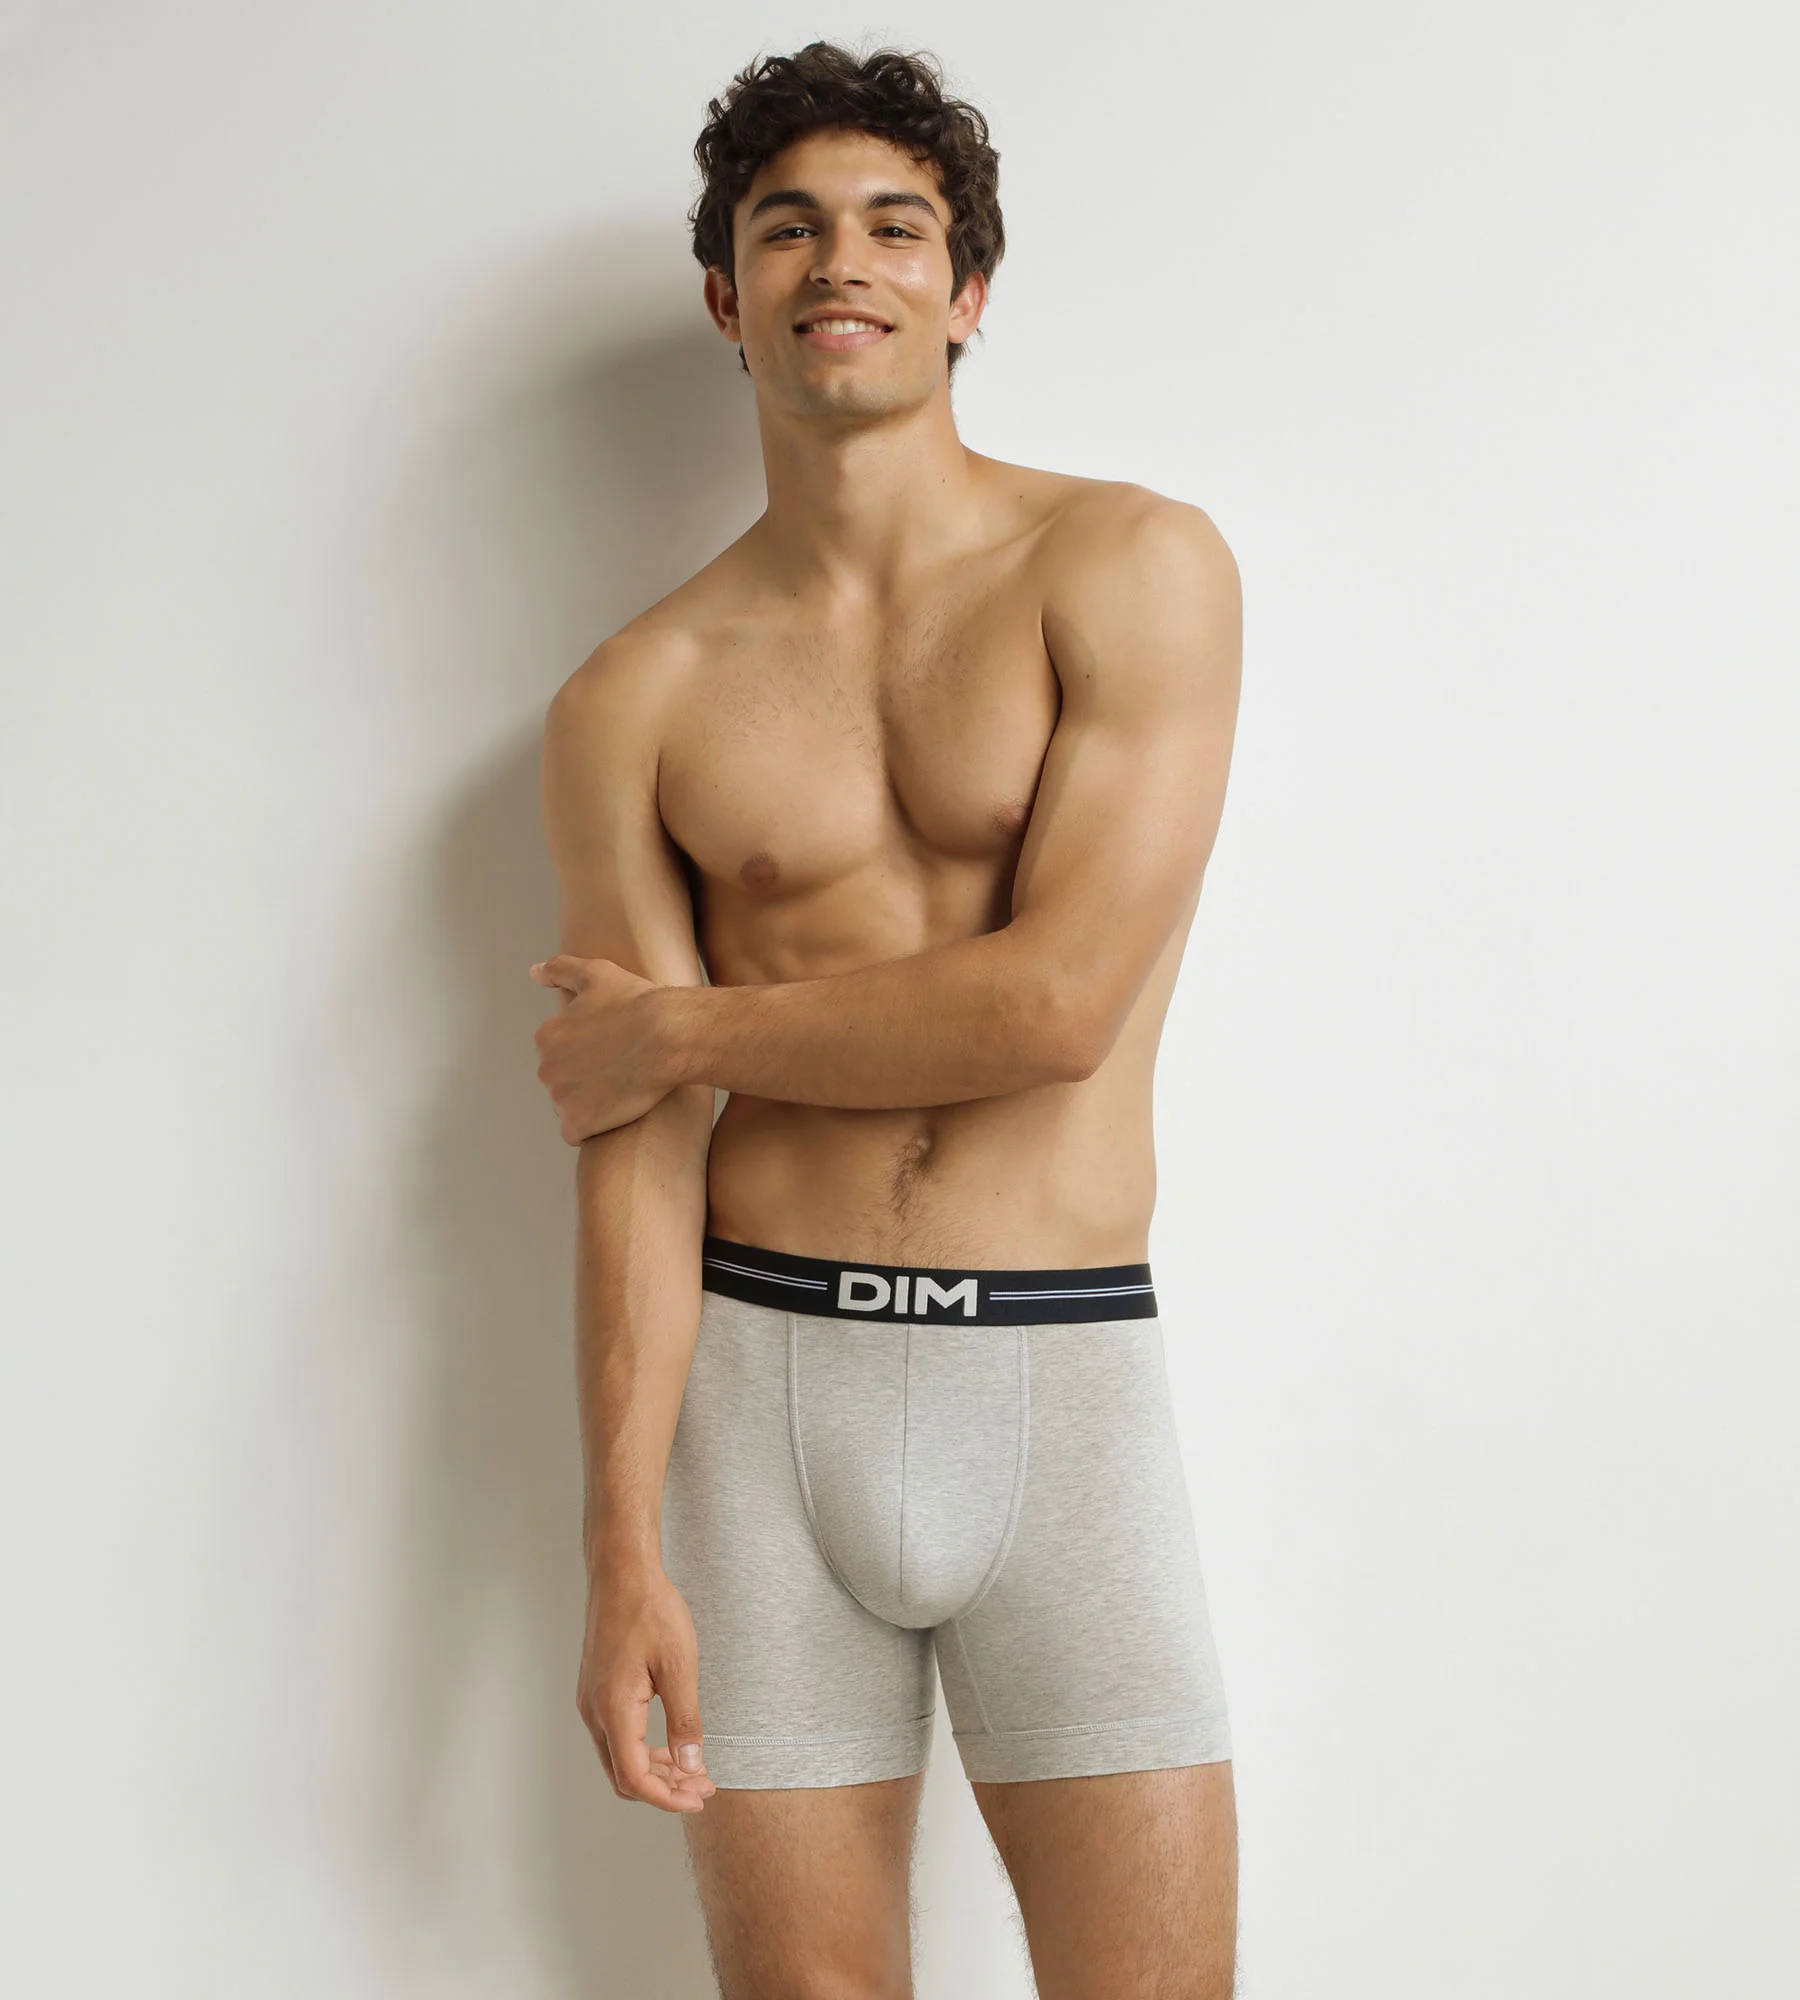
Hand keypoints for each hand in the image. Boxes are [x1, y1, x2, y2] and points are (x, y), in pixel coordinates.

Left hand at [530, 954, 669, 1141]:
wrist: (668, 1036)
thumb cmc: (638, 1003)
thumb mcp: (597, 973)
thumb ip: (560, 969)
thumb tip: (533, 972)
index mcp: (547, 1037)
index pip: (560, 1056)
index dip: (588, 1055)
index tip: (613, 1051)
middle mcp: (546, 1068)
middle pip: (562, 1083)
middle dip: (586, 1081)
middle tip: (621, 1071)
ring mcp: (560, 1098)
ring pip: (570, 1108)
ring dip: (591, 1105)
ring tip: (622, 1092)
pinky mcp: (578, 1123)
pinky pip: (576, 1134)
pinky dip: (593, 1129)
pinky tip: (615, 1115)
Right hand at [577, 1556, 714, 1813]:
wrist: (621, 1573)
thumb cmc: (651, 1610)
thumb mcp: (679, 1665)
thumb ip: (685, 1719)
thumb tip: (690, 1766)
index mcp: (613, 1708)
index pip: (634, 1777)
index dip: (667, 1798)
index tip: (698, 1798)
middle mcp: (594, 1712)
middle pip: (623, 1775)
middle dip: (664, 1790)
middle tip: (702, 1788)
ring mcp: (591, 1702)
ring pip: (619, 1758)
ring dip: (654, 1771)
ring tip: (692, 1771)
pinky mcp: (596, 1691)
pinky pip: (616, 1737)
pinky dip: (643, 1750)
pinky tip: (671, 1745)